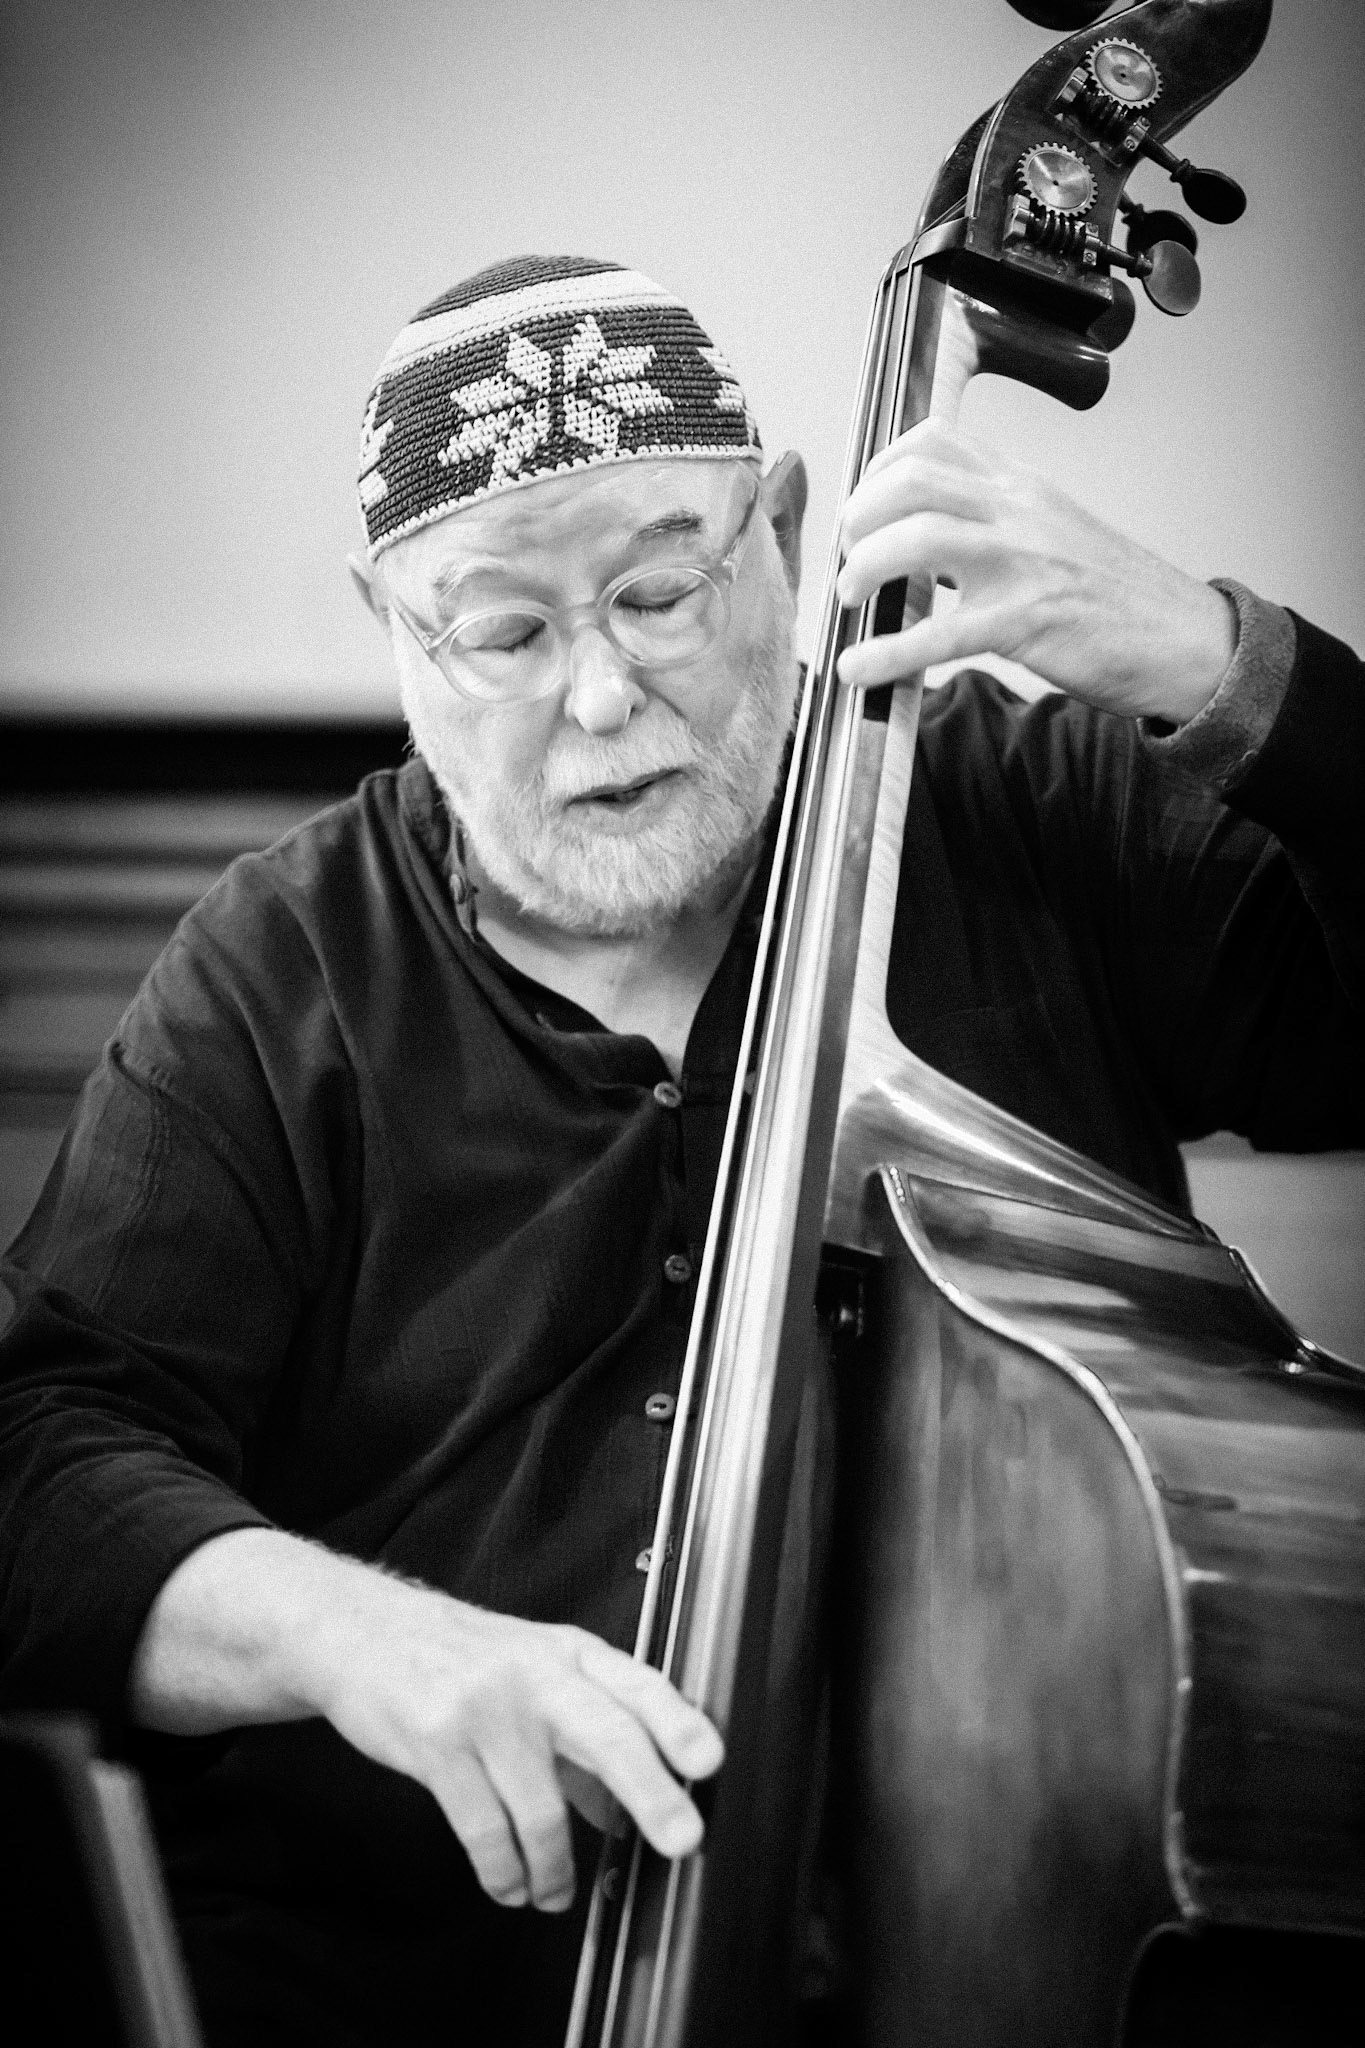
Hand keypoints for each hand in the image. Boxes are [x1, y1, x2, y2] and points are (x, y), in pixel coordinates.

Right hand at [310, 1579, 722, 1913]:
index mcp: (570, 1653)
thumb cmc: (463, 1659)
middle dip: (652, 1792)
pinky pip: (485, 1832)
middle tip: (683, 1839)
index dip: (677, 1722)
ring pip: (541, 1810)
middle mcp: (535, 1675)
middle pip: (607, 1734)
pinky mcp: (437, 1746)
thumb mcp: (535, 1676)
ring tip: (553, 1895)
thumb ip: (586, 1740)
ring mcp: (485, 1709)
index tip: (709, 1759)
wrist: (363, 1634)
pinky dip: (505, 1874)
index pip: (638, 1685)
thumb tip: (631, 1813)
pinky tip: (511, 1885)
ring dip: (555, 1870)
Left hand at [835, 419, 1235, 724]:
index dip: (876, 471)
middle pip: (911, 480)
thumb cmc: (1114, 597)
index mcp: (1021, 485)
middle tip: (848, 557)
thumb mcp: (1052, 531)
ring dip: (864, 568)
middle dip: (858, 516)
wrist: (1184, 638)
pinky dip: (886, 654)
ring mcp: (1022, 563)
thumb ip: (992, 522)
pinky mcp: (1026, 623)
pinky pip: (937, 633)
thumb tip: (919, 541)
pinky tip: (857, 670)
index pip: (932, 441)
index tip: (860, 509)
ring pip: (916, 539)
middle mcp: (1018, 510)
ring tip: (851, 598)